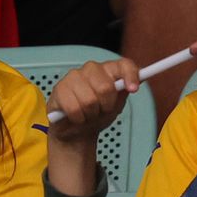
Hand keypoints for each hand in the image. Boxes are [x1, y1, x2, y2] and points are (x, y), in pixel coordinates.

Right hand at [45, 59, 139, 196]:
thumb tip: (138, 81)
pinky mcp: (59, 89)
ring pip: (89, 100)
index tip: (133, 89)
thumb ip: (124, 91)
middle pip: (106, 87)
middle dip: (106, 106)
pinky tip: (76, 116)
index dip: (130, 75)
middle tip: (101, 111)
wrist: (75, 131)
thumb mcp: (116, 105)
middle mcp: (91, 69)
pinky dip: (78, 118)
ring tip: (87, 114)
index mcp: (108, 70)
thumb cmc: (97, 114)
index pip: (123, 65)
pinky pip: (74, 109)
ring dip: (91, 115)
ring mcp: (73, 77)